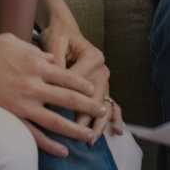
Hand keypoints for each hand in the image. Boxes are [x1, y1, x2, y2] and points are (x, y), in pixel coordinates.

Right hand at [0, 33, 107, 157]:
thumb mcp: (11, 41)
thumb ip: (34, 50)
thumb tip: (51, 59)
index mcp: (35, 63)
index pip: (68, 76)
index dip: (83, 84)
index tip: (93, 89)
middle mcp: (33, 85)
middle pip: (68, 99)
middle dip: (88, 106)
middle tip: (101, 111)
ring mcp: (22, 104)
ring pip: (56, 121)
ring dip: (76, 130)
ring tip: (89, 136)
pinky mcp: (11, 118)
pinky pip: (34, 135)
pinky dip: (50, 145)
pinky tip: (62, 150)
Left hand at [41, 16, 123, 142]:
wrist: (64, 30)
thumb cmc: (58, 36)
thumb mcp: (54, 43)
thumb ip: (55, 61)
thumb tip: (51, 83)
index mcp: (92, 56)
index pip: (79, 81)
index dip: (68, 96)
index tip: (55, 110)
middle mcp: (102, 68)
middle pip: (95, 96)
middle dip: (86, 115)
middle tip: (76, 130)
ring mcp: (104, 78)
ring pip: (104, 103)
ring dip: (98, 122)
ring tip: (90, 138)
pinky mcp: (102, 86)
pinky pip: (111, 103)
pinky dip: (115, 117)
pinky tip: (117, 131)